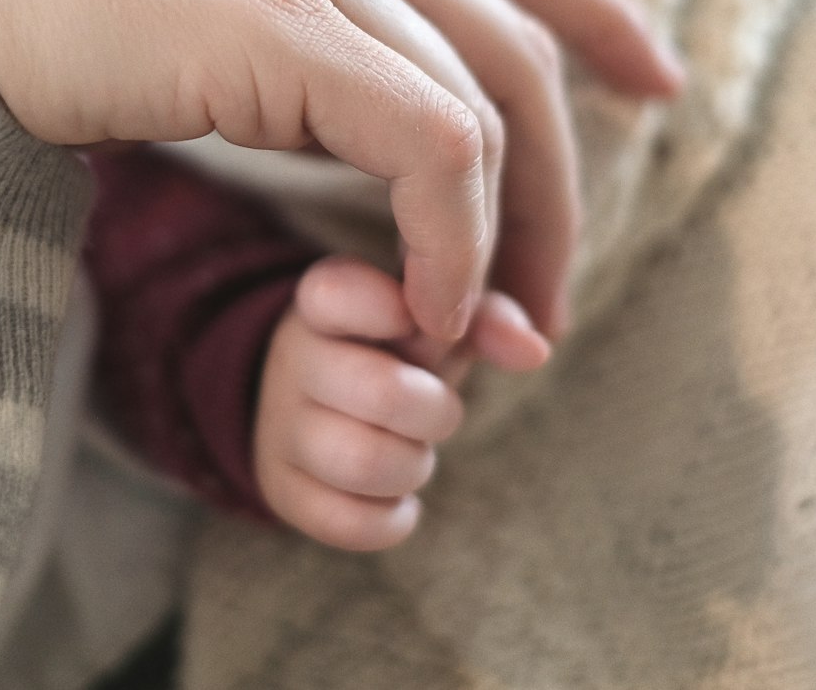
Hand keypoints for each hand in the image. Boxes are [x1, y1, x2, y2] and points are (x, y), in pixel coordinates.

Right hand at [0, 0, 679, 339]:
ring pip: (484, 105)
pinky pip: (426, 142)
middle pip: (517, 52)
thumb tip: (369, 121)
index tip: (655, 82)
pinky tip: (424, 300)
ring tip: (480, 330)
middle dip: (558, 190)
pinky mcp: (272, 21)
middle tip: (545, 303)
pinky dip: (451, 235)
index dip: (601, 16)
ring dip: (508, 236)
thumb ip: (299, 24)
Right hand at [254, 256, 547, 549]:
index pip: (337, 293)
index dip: (391, 311)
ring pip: (363, 463)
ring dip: (414, 464)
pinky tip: (396, 496)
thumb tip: (535, 351)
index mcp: (325, 301)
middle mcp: (292, 357)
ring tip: (415, 450)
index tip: (416, 326)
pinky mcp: (281, 487)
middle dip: (436, 410)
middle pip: (381, 393)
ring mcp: (279, 424)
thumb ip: (485, 317)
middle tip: (438, 407)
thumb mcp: (434, 318)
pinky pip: (347, 522)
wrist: (320, 402)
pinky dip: (391, 518)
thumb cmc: (395, 349)